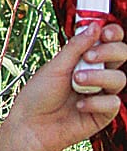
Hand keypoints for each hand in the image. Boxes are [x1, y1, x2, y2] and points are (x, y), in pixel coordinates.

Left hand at [1, 20, 125, 150]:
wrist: (32, 125)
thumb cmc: (39, 93)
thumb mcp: (55, 66)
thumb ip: (76, 47)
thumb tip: (95, 26)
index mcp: (85, 58)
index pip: (109, 41)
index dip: (113, 34)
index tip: (107, 32)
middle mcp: (98, 74)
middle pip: (121, 56)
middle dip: (110, 52)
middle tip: (90, 56)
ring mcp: (102, 94)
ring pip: (120, 79)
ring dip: (99, 77)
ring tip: (76, 82)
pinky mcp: (103, 114)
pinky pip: (113, 103)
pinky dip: (96, 102)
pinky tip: (80, 105)